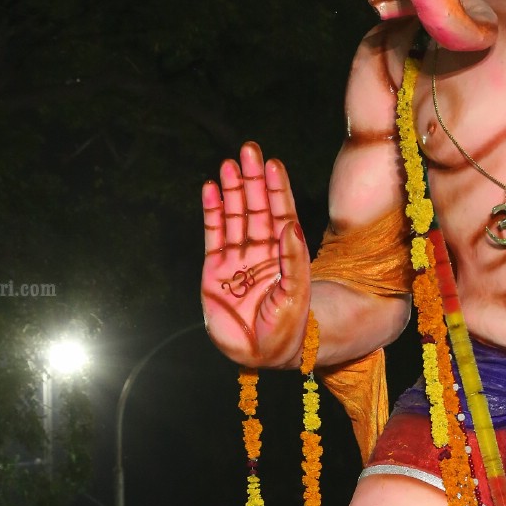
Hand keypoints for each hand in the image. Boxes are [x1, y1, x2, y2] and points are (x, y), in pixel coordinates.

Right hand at [201, 142, 311, 368]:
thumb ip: (294, 261)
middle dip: (252, 180)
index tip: (273, 163)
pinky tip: (210, 190)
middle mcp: (261, 253)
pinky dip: (212, 213)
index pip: (281, 214)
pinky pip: (213, 236)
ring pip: (235, 218)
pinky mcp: (214, 272)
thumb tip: (290, 226)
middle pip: (257, 209)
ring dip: (232, 191)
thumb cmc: (286, 329)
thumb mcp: (296, 295)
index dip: (277, 189)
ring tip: (228, 164)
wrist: (258, 355)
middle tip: (248, 150)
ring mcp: (237, 261)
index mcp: (284, 256)